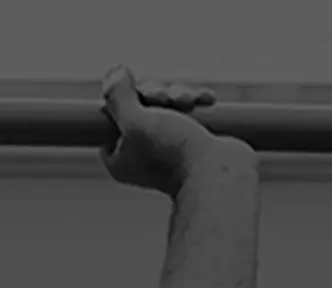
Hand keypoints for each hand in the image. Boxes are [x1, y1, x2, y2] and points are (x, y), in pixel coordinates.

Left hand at [99, 68, 237, 194]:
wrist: (220, 172)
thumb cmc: (174, 152)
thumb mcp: (135, 121)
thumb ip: (118, 97)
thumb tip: (113, 73)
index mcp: (120, 158)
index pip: (112, 117)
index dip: (126, 98)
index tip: (141, 96)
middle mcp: (141, 154)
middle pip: (139, 105)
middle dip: (157, 93)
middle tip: (167, 99)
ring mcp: (168, 147)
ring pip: (166, 104)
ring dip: (178, 94)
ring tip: (191, 102)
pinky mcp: (192, 140)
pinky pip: (188, 111)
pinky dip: (196, 101)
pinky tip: (207, 100)